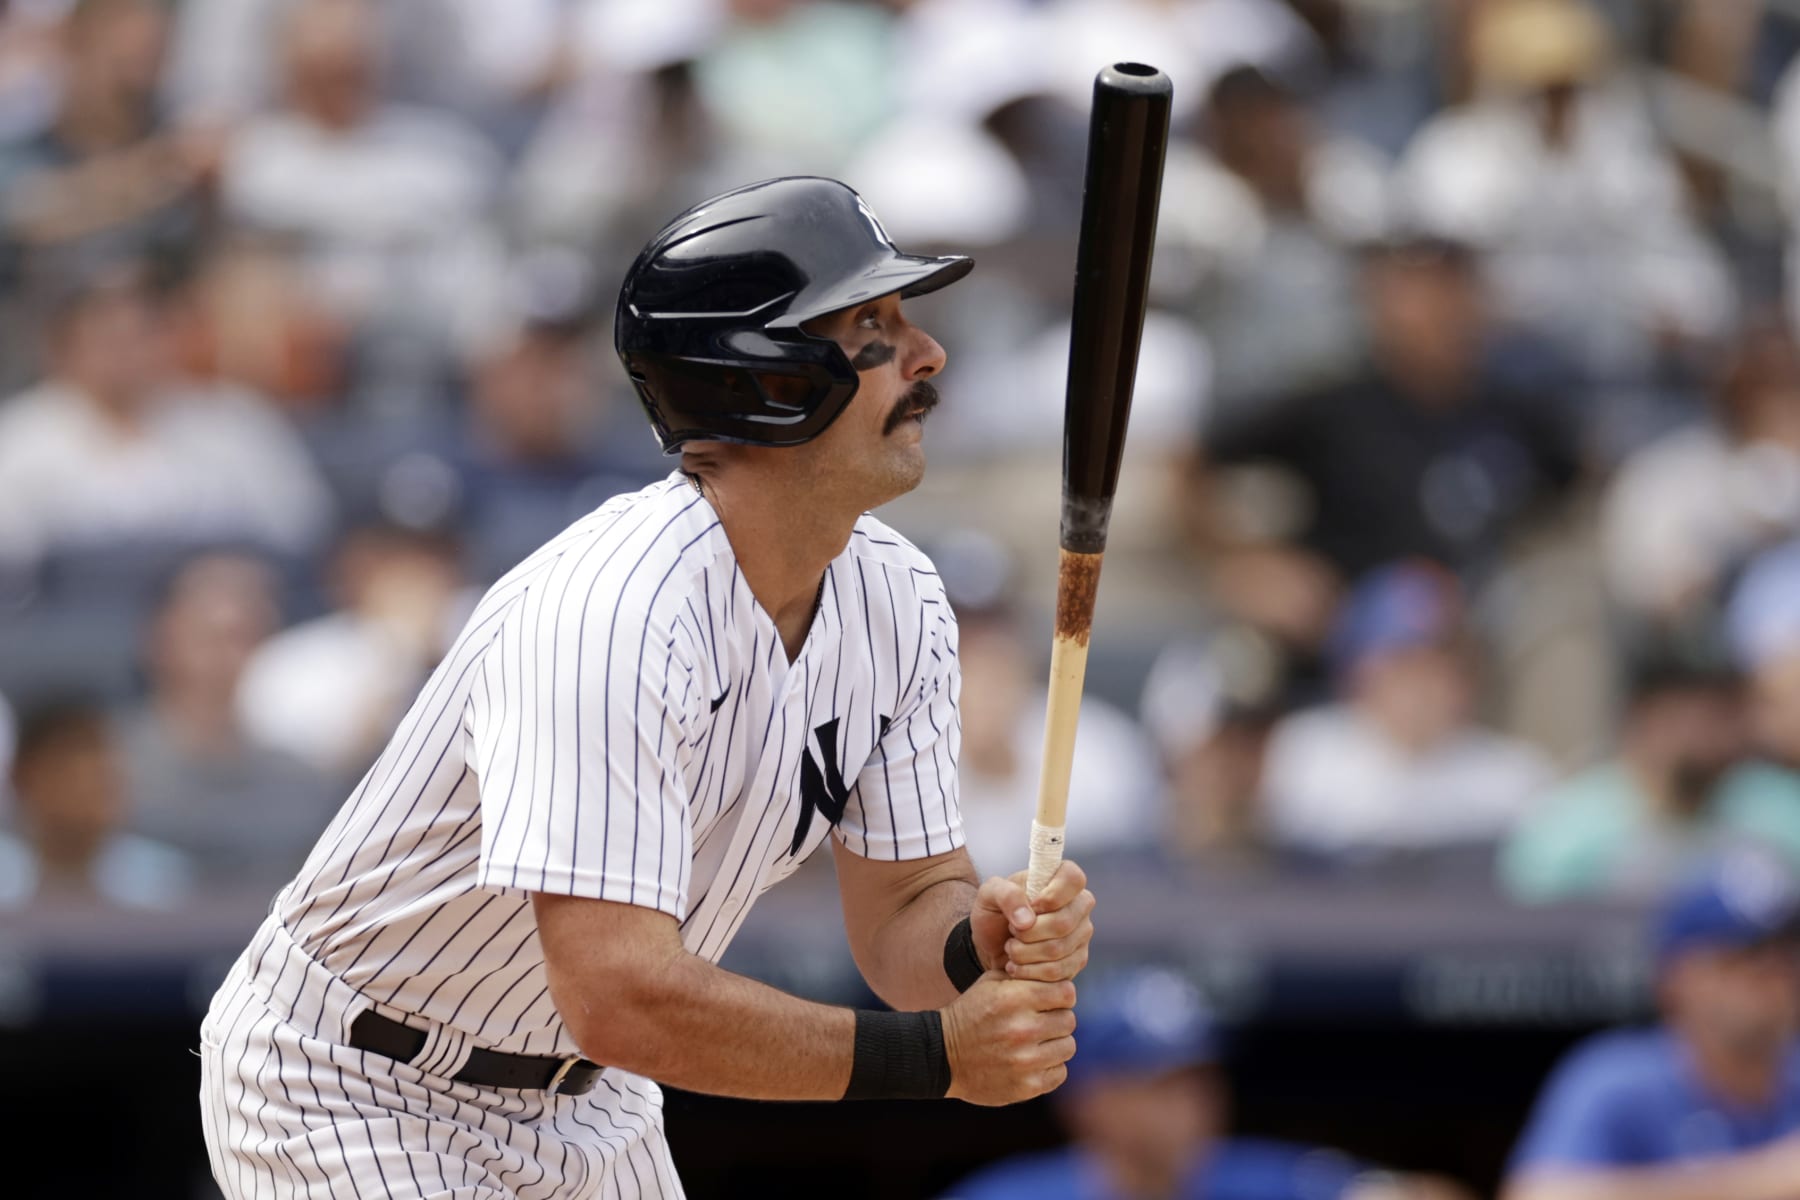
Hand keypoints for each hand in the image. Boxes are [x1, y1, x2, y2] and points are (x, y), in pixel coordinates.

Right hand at [940, 973, 1076, 1105]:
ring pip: (1067, 1047)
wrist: (942, 1056)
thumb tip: (1058, 971)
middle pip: (1069, 1021)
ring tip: (1036, 1042)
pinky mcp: (1026, 1086)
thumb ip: (1026, 974)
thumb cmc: (972, 1013)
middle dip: (1056, 1019)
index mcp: (1014, 999)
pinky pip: (1059, 1073)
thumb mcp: (991, 983)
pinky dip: (1049, 1067)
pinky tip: (1031, 1061)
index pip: (1067, 993)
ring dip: (1055, 1044)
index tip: (1049, 1000)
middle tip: (1040, 1022)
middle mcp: (1022, 1029)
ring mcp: (1025, 1061)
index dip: (1060, 995)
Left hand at [970, 860, 1094, 982]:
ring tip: (1011, 948)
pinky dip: (1030, 971)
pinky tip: (1017, 966)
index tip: (1031, 906)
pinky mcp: (1077, 960)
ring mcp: (1081, 934)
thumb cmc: (994, 913)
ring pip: (1058, 950)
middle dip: (1028, 932)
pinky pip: (1057, 971)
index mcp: (1060, 879)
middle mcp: (1078, 905)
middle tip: (1012, 930)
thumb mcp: (989, 894)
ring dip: (1025, 953)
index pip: (1073, 879)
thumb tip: (1027, 920)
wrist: (991, 946)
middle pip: (1064, 922)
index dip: (1052, 896)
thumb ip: (1006, 895)